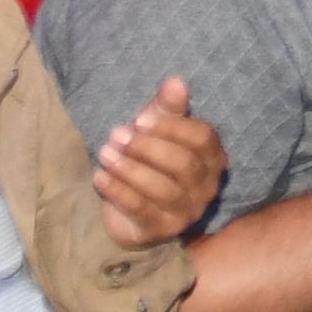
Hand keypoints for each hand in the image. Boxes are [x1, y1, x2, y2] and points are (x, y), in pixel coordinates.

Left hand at [87, 77, 230, 239]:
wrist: (130, 210)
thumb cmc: (149, 162)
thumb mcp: (156, 131)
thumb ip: (167, 108)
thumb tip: (175, 81)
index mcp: (212, 158)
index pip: (203, 138)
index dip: (171, 127)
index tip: (139, 120)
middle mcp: (207, 188)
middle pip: (183, 164)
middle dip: (146, 148)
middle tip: (116, 135)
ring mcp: (186, 212)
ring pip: (162, 189)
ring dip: (129, 169)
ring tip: (104, 153)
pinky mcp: (161, 230)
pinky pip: (141, 209)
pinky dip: (118, 190)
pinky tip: (99, 176)